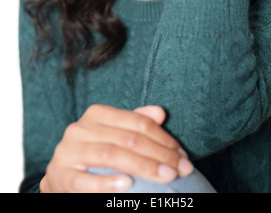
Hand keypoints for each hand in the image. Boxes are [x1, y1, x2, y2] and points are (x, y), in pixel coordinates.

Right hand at [40, 105, 192, 192]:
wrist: (62, 176)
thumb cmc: (95, 152)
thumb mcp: (115, 133)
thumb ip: (136, 122)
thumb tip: (160, 113)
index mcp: (96, 114)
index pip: (136, 122)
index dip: (162, 137)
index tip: (181, 154)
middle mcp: (80, 128)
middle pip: (127, 139)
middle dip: (159, 154)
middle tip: (181, 168)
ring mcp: (68, 152)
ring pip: (111, 155)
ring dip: (143, 167)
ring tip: (166, 177)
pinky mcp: (61, 176)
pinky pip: (86, 181)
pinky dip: (108, 182)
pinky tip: (128, 185)